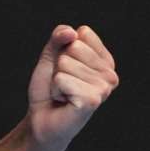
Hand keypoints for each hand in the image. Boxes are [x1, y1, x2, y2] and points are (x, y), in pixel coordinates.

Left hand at [25, 24, 118, 150]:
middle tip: (62, 83)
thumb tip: (72, 31)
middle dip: (58, 65)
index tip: (64, 68)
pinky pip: (62, 79)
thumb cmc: (49, 89)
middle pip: (74, 47)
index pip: (82, 34)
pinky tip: (64, 101)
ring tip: (63, 93)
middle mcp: (110, 74)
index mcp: (104, 61)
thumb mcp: (51, 57)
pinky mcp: (92, 100)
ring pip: (66, 63)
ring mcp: (104, 88)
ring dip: (56, 80)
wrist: (41, 118)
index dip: (63, 49)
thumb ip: (59, 38)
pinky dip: (55, 89)